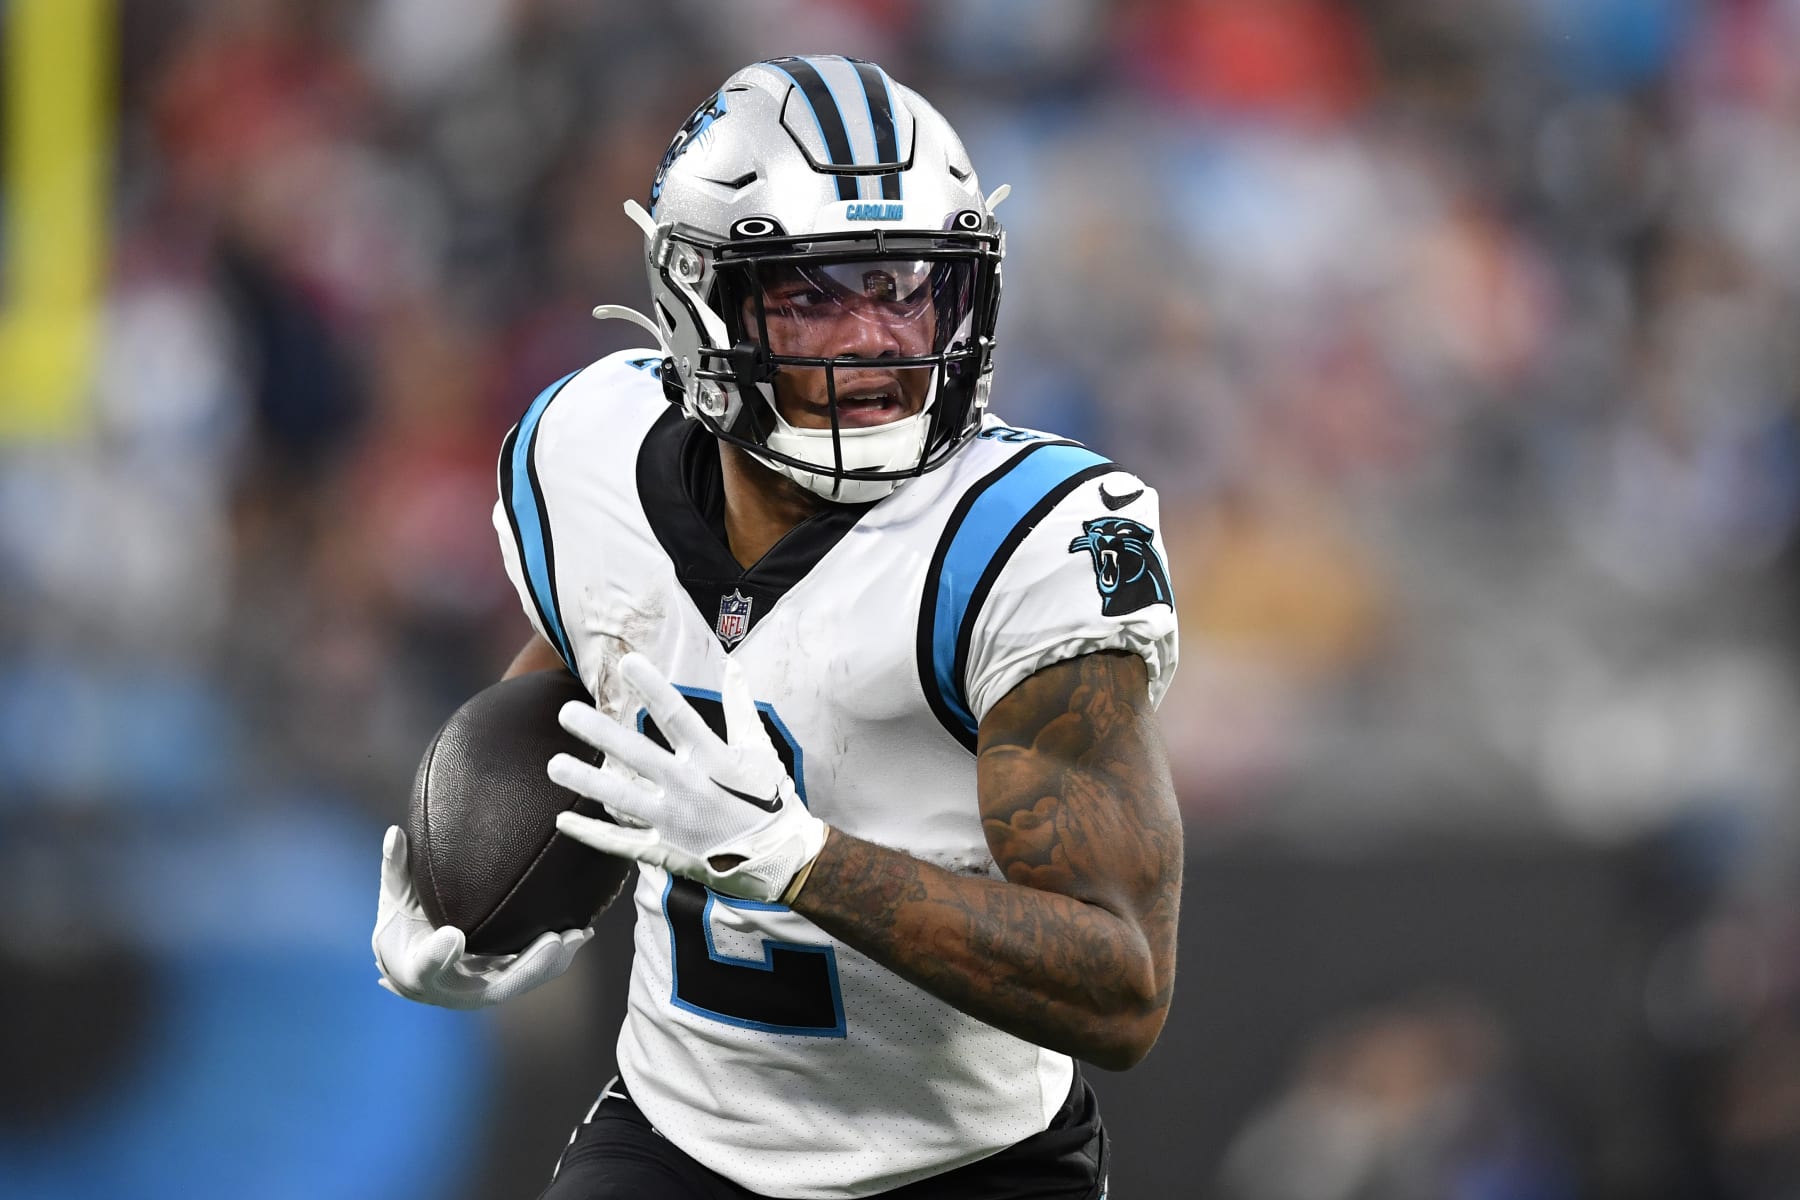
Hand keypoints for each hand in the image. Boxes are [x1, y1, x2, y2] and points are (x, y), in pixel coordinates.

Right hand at [372, 826, 592, 1009]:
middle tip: (551, 941)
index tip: (452, 935)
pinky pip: (530, 974)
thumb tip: (396, 833)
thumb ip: (396, 870)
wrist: (409, 962)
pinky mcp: (500, 983)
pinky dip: (554, 958)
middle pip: (492, 989)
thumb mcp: (394, 901)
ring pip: (520, 982)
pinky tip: (580, 934)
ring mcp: (480, 991)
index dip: (436, 956)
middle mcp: (452, 991)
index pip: (425, 969)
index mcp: (416, 972)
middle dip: (525, 967)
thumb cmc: (401, 929)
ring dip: (550, 962)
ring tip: (577, 935)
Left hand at [549, 653, 827, 903]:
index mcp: (713, 759)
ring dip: (586, 781)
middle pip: (636, 755)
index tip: (628, 662)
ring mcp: (674, 822)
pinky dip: (591, 833)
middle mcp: (689, 788)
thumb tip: (733, 667)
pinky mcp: (666, 851)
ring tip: (553, 765)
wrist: (780, 860)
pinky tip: (564, 820)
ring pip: (621, 799)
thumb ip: (741, 708)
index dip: (652, 687)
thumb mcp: (761, 750)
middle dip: (599, 733)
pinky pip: (621, 843)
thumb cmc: (772, 801)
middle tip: (566, 714)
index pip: (677, 715)